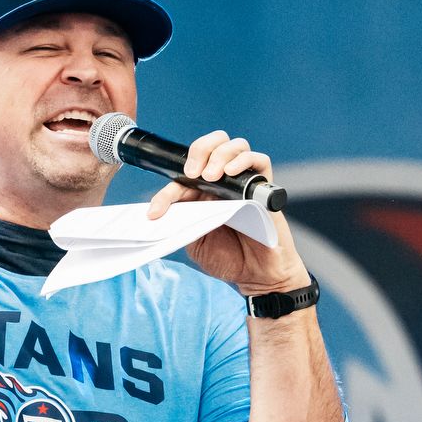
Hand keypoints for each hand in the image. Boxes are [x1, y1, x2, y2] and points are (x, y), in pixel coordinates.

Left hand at [147, 131, 311, 296]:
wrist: (257, 276)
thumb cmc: (229, 260)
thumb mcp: (196, 243)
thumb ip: (185, 223)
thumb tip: (165, 211)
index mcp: (203, 194)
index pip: (182, 178)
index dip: (167, 191)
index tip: (156, 212)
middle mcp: (224, 183)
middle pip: (213, 144)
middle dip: (200, 150)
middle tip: (193, 173)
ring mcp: (245, 183)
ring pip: (236, 146)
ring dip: (220, 154)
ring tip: (211, 176)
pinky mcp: (265, 189)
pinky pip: (260, 161)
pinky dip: (244, 160)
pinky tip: (231, 172)